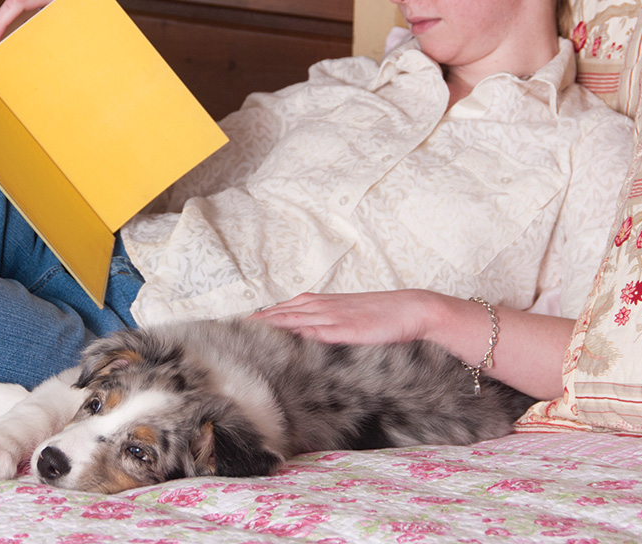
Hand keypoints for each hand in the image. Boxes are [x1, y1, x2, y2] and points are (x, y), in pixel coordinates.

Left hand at [250, 290, 431, 345]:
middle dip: (256, 322)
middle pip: (281, 314)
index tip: (239, 324)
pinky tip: (280, 338)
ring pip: (292, 319)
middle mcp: (322, 307)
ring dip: (268, 325)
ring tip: (244, 332)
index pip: (284, 309)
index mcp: (322, 303)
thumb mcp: (349, 317)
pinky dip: (295, 333)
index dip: (261, 317)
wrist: (411, 309)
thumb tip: (308, 336)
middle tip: (229, 329)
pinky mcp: (344, 329)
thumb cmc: (382, 316)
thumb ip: (327, 325)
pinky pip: (315, 331)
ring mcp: (332, 317)